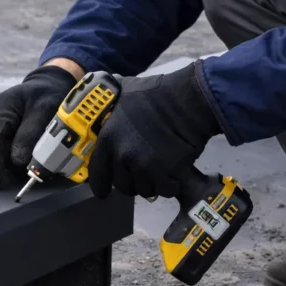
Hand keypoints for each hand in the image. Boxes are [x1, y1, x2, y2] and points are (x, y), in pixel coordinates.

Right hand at [0, 65, 76, 188]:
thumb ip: (31, 134)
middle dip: (5, 165)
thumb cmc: (46, 95)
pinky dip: (12, 156)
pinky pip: (0, 150)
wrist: (46, 85)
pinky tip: (27, 154)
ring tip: (32, 158)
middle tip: (27, 173)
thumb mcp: (46, 109)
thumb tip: (18, 160)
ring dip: (9, 161)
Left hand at [87, 62, 219, 199]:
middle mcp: (123, 155)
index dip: (100, 184)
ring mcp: (145, 166)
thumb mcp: (122, 94)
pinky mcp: (166, 173)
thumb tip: (102, 103)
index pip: (97, 172)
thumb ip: (111, 108)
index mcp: (109, 138)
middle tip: (141, 173)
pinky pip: (164, 190)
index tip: (104, 191)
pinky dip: (170, 185)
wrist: (187, 101)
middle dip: (131, 182)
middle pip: (122, 185)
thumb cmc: (156, 93)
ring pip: (144, 190)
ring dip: (151, 183)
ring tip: (160, 169)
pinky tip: (173, 173)